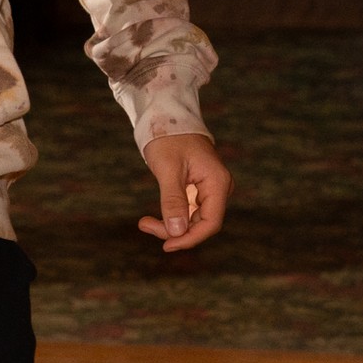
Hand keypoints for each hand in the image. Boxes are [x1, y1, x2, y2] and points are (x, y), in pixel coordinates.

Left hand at [137, 131, 230, 252]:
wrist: (167, 117)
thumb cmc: (168, 138)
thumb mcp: (168, 169)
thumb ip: (173, 201)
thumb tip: (177, 232)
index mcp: (217, 182)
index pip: (211, 223)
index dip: (190, 238)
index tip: (166, 245)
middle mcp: (218, 187)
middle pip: (201, 223)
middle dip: (175, 231)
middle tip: (145, 225)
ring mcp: (209, 189)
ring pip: (193, 220)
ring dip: (170, 225)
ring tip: (144, 222)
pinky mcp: (198, 190)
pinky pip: (188, 211)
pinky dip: (171, 216)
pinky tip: (152, 219)